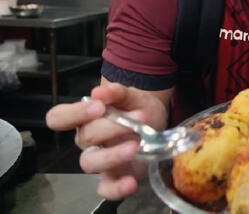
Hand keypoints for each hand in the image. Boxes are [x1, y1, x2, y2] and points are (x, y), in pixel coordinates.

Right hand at [45, 83, 168, 199]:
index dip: (74, 113)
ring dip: (112, 155)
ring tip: (135, 146)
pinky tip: (131, 182)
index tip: (99, 106)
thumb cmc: (137, 106)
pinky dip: (117, 188)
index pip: (58, 117)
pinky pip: (106, 188)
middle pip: (84, 137)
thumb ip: (117, 92)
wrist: (157, 120)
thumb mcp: (132, 95)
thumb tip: (99, 92)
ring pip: (90, 163)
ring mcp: (100, 160)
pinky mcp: (115, 176)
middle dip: (111, 127)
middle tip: (139, 118)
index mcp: (84, 118)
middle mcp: (87, 141)